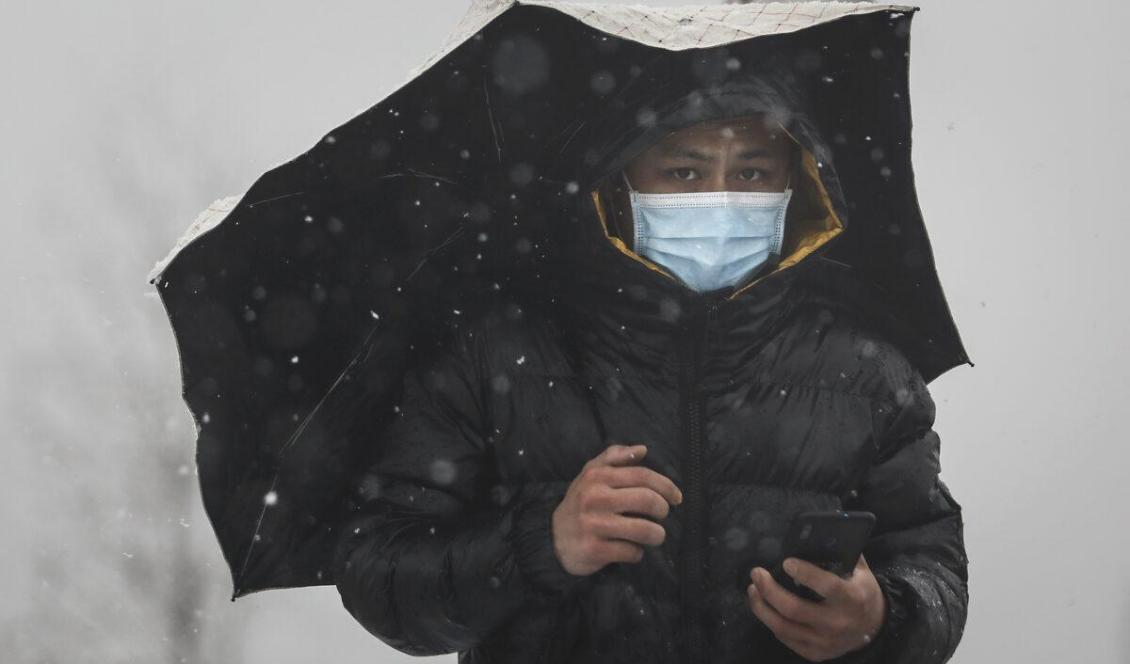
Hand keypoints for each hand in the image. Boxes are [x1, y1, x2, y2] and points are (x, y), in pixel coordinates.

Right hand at [552, 444, 682, 576]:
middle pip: (647, 500)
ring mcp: (594, 525)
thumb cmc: (581, 502)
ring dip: (657, 534)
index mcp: (598, 476)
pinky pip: (631, 552)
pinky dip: (637, 553)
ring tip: (654, 535)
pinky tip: (632, 550)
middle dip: (663, 510)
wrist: (553, 536)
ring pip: (644, 530)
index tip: (676, 497)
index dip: (666, 486)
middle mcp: (595, 498)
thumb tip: (642, 449)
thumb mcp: (590, 473)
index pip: (642, 475)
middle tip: (662, 515)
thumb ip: (614, 457)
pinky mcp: (594, 549)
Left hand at [747, 554, 885, 661]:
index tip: (786, 561)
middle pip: (794, 609)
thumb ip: (843, 553)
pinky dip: (770, 621)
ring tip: (753, 589)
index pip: (827, 586)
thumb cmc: (861, 591)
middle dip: (769, 590)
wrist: (874, 628)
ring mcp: (825, 642)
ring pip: (783, 627)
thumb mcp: (860, 571)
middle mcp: (838, 623)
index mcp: (852, 598)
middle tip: (757, 573)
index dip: (804, 573)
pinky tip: (764, 607)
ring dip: (761, 607)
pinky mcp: (815, 653)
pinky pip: (785, 638)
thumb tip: (819, 533)